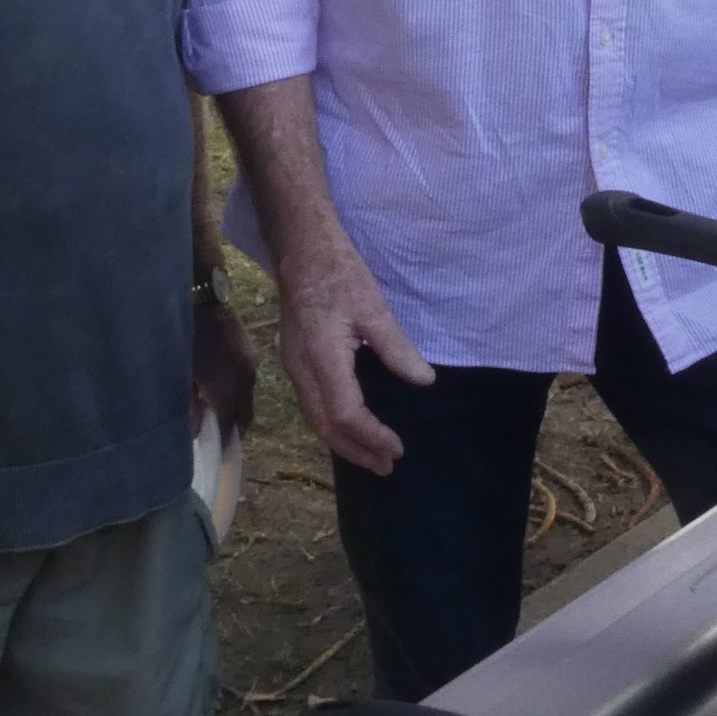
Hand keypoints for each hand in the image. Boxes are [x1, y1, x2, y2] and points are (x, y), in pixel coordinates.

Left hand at [191, 297, 257, 439]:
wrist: (204, 297)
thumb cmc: (186, 337)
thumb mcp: (183, 374)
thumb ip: (189, 406)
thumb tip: (194, 432)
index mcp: (228, 387)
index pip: (230, 426)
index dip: (223, 444)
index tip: (216, 456)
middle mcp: (246, 380)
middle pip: (245, 416)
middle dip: (233, 429)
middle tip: (216, 436)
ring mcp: (251, 364)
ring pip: (248, 399)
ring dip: (235, 409)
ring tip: (216, 411)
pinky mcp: (250, 352)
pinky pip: (248, 381)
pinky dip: (237, 391)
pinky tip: (220, 386)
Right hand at [273, 232, 433, 476]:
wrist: (301, 249)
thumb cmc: (339, 274)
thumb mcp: (374, 308)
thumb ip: (397, 348)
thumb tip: (424, 380)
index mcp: (322, 358)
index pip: (346, 413)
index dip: (371, 436)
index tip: (398, 448)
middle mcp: (301, 369)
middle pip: (324, 426)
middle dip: (356, 451)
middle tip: (387, 466)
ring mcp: (292, 366)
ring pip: (313, 418)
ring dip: (342, 442)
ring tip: (371, 456)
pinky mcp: (293, 360)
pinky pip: (310, 405)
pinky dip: (331, 425)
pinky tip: (349, 427)